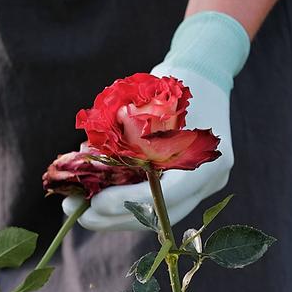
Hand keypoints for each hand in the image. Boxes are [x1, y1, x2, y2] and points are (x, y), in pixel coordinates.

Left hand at [65, 66, 232, 231]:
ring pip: (159, 216)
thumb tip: (86, 159)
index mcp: (206, 154)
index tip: (96, 203)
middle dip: (117, 218)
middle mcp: (211, 176)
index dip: (130, 201)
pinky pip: (161, 204)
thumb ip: (127, 130)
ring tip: (84, 214)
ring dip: (119, 218)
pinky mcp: (194, 186)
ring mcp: (206, 185)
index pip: (168, 192)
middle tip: (81, 215)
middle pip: (162, 214)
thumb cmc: (174, 78)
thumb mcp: (150, 99)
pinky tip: (101, 206)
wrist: (207, 73)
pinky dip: (131, 207)